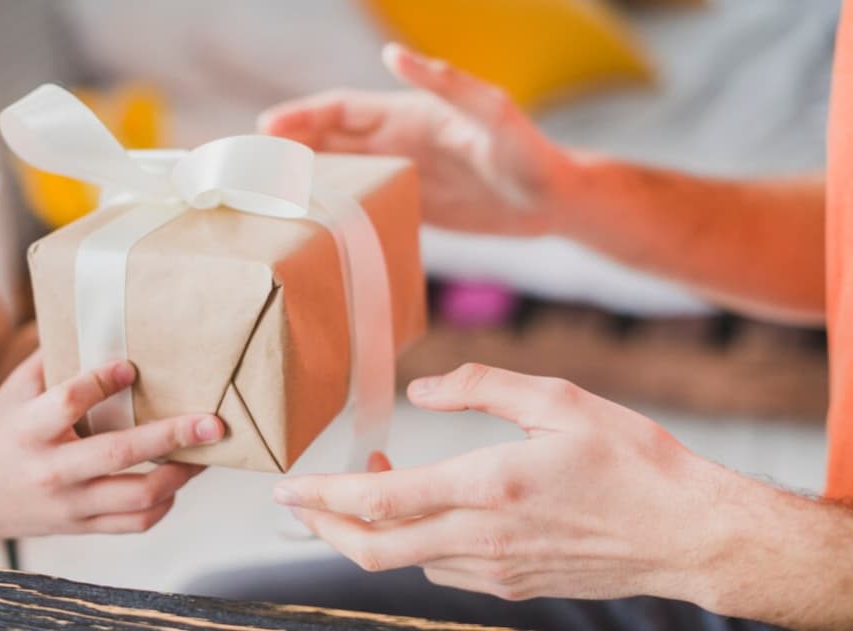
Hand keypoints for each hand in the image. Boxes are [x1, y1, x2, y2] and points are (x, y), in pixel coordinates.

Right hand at [0, 353, 223, 545]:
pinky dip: (163, 504)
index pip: (68, 403)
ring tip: (206, 452)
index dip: (101, 382)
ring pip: (136, 497)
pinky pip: (134, 524)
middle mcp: (50, 470)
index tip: (132, 366)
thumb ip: (51, 358)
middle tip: (212, 422)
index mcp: (27, 429)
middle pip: (118, 454)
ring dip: (180, 474)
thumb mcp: (12, 392)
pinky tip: (176, 480)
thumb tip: (97, 314)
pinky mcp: (82, 527)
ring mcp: (69, 504)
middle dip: (172, 436)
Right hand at [258, 43, 578, 236]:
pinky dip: (332, 210)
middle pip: (330, 140)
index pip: (342, 109)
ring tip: (265, 198)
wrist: (555, 202)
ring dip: (303, 179)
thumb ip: (447, 83)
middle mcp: (398, 142)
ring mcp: (402, 175)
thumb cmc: (530, 153)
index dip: (302, 116)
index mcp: (409, 115)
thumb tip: (394, 54)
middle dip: (288, 147)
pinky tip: (311, 226)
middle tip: (247, 167)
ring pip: (339, 173)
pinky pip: (361, 204)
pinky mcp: (412, 206)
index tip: (265, 130)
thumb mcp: (493, 113)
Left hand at [273, 363, 743, 602]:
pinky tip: (424, 514)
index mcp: (489, 485)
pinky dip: (414, 544)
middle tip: (303, 501)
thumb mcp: (559, 400)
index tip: (287, 486)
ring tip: (371, 488)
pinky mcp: (514, 586)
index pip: (380, 501)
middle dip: (325, 526)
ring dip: (371, 531)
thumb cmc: (630, 461)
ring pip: (405, 562)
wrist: (687, 533)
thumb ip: (480, 388)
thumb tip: (420, 389)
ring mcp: (498, 570)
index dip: (323, 496)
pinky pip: (443, 570)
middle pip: (375, 548)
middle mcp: (484, 538)